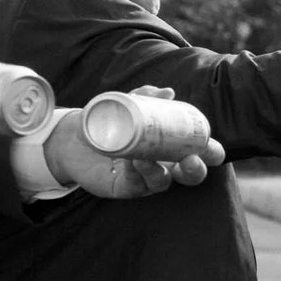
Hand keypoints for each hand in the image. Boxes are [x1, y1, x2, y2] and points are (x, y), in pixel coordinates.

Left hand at [42, 87, 226, 197]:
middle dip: (195, 170)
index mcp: (171, 145)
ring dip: (159, 172)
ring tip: (145, 158)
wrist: (69, 136)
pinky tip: (130, 161)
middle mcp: (163, 164)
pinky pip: (136, 185)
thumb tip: (168, 92)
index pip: (200, 153)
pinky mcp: (125, 187)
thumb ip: (144, 96)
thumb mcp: (123, 104)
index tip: (210, 148)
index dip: (211, 153)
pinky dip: (136, 174)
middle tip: (190, 160)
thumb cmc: (103, 120)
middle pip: (190, 175)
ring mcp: (144, 178)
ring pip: (163, 182)